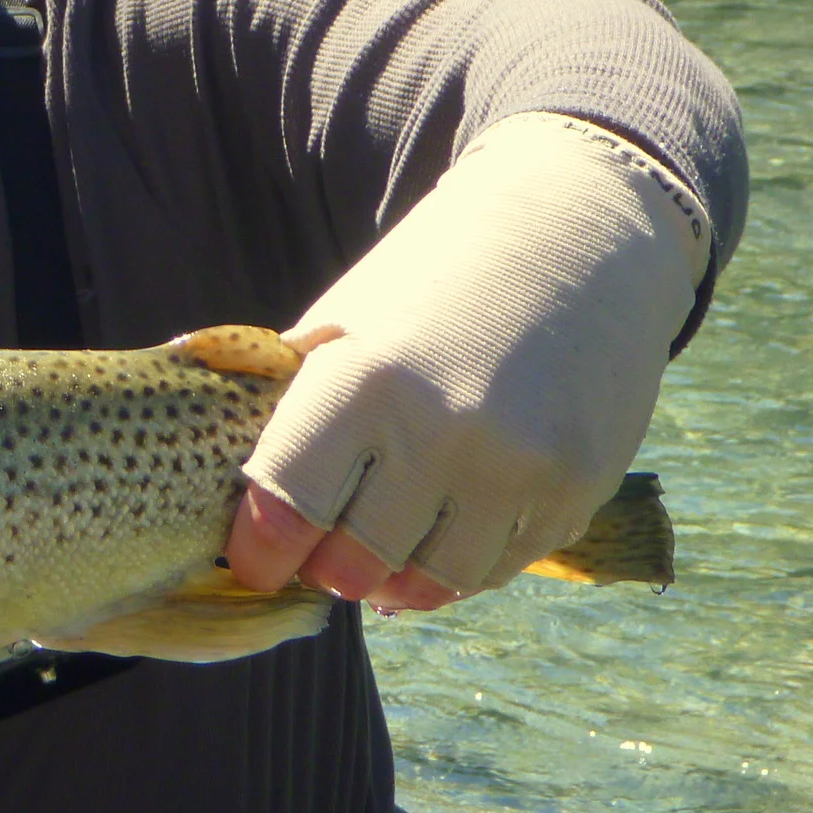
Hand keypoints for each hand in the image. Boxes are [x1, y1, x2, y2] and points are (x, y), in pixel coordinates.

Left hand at [228, 112, 709, 603]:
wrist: (575, 230)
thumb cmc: (433, 277)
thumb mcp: (342, 319)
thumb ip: (290, 403)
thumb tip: (233, 496)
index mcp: (362, 379)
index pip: (286, 510)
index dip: (261, 552)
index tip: (257, 560)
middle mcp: (443, 430)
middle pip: (356, 563)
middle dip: (330, 568)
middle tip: (323, 552)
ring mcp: (520, 466)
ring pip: (433, 583)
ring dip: (397, 579)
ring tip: (382, 550)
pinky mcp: (579, 486)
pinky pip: (500, 568)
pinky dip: (462, 564)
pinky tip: (445, 529)